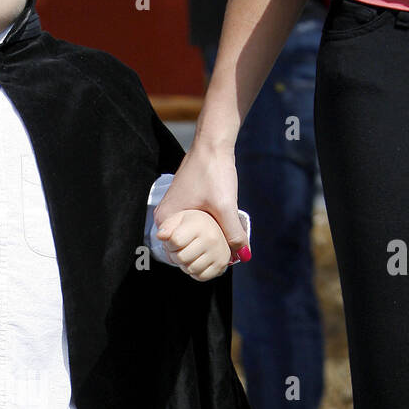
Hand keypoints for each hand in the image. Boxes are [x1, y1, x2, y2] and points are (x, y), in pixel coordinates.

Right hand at [154, 141, 248, 262]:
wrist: (212, 144)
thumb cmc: (213, 172)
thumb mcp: (225, 206)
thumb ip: (233, 233)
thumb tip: (243, 256)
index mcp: (166, 221)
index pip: (176, 254)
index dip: (195, 262)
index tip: (214, 265)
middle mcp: (165, 217)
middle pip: (182, 246)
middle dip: (201, 254)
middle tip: (222, 258)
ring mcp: (173, 209)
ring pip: (189, 236)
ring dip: (204, 242)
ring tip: (223, 247)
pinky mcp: (183, 203)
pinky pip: (191, 225)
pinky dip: (204, 230)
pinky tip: (219, 231)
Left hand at [155, 207, 231, 280]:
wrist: (215, 228)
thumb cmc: (195, 224)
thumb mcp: (178, 219)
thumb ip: (167, 226)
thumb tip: (161, 235)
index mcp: (200, 224)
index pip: (175, 241)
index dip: (169, 244)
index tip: (174, 240)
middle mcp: (212, 238)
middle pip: (181, 258)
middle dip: (176, 255)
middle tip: (181, 248)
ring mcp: (218, 252)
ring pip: (190, 269)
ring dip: (185, 265)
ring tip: (189, 254)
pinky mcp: (221, 264)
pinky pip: (201, 276)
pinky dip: (195, 272)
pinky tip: (197, 260)